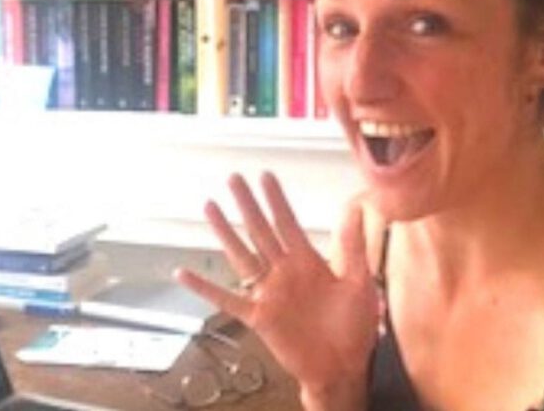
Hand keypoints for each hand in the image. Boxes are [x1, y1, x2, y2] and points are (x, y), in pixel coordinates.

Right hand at [174, 172, 378, 406]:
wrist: (343, 368)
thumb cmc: (354, 327)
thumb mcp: (359, 283)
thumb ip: (353, 247)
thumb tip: (357, 207)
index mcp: (307, 261)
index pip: (287, 222)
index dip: (276, 199)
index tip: (265, 175)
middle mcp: (283, 271)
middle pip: (260, 230)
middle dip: (247, 204)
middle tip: (234, 178)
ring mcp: (269, 293)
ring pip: (241, 255)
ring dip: (225, 232)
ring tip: (210, 207)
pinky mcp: (258, 317)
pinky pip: (227, 300)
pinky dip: (204, 288)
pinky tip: (185, 273)